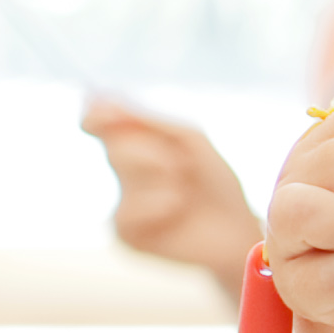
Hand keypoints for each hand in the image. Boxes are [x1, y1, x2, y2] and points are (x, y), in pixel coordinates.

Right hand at [82, 101, 258, 289]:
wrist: (237, 228)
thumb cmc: (214, 181)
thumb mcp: (189, 140)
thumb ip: (147, 120)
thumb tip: (100, 99)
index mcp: (134, 144)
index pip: (98, 123)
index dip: (96, 116)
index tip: (103, 114)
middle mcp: (122, 172)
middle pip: (116, 148)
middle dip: (155, 152)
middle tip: (186, 167)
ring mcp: (121, 202)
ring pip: (126, 177)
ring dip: (166, 179)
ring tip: (186, 192)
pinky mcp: (124, 233)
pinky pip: (127, 211)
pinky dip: (160, 207)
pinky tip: (176, 214)